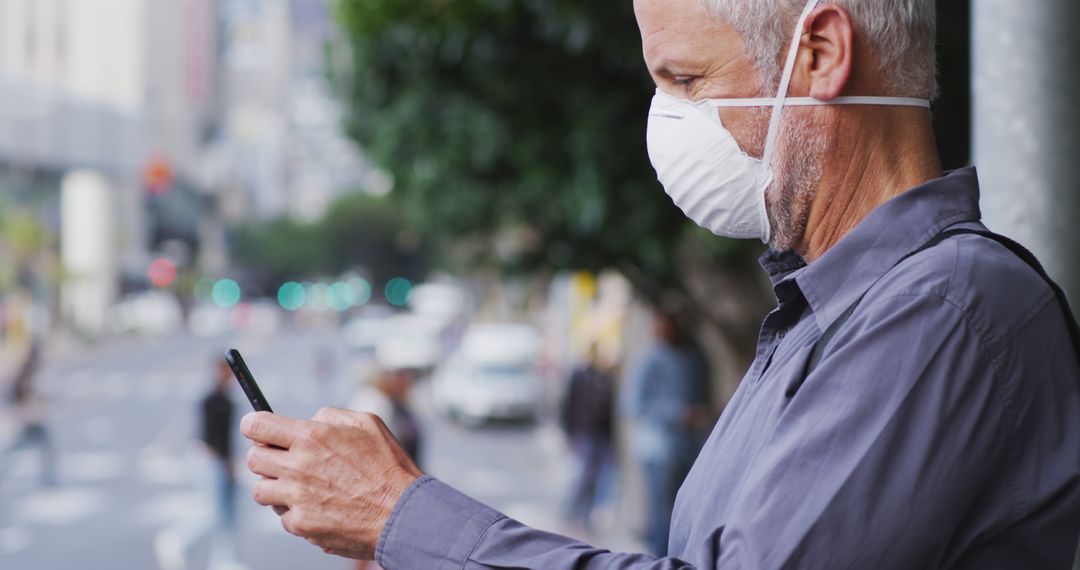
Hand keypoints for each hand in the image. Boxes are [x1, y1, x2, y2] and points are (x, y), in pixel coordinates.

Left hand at [240, 407, 422, 559]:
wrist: (403, 513)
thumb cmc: (389, 465)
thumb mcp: (367, 422)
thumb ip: (331, 416)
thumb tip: (310, 421)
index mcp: (311, 436)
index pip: (257, 425)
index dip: (253, 425)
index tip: (257, 429)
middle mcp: (298, 466)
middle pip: (253, 459)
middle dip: (265, 456)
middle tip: (284, 460)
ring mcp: (297, 498)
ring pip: (261, 491)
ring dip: (276, 487)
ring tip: (302, 487)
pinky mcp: (302, 525)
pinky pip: (283, 516)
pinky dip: (296, 512)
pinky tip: (319, 507)